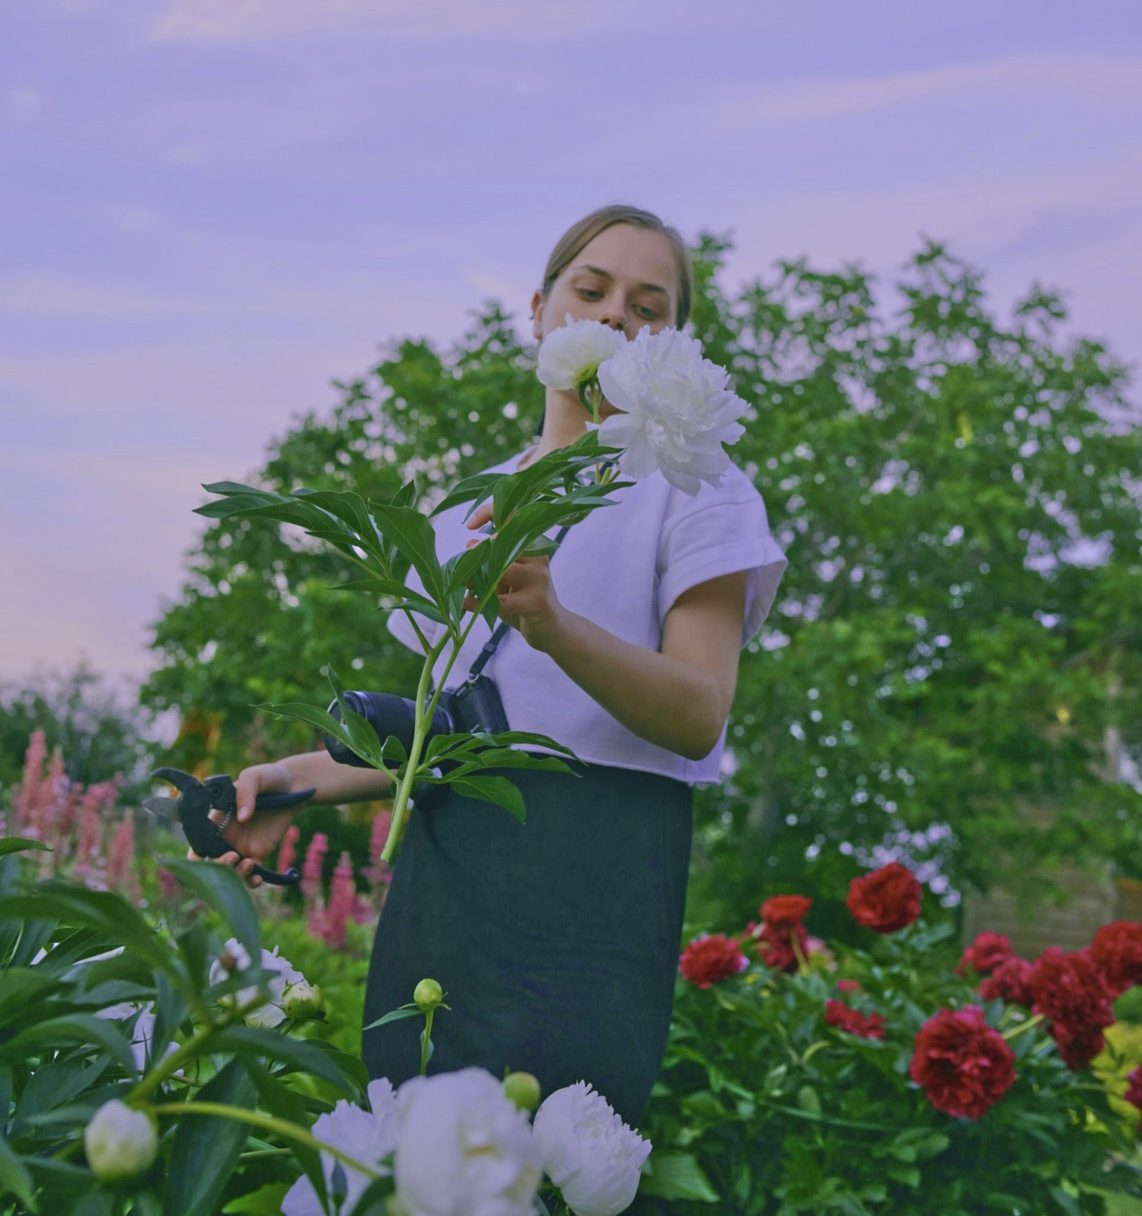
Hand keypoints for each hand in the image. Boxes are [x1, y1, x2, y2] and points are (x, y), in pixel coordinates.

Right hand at [186, 762, 298, 889]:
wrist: (293, 786)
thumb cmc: (269, 778)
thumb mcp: (255, 777)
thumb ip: (245, 792)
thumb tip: (243, 817)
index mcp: (217, 819)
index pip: (198, 841)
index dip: (196, 854)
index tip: (201, 859)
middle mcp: (226, 836)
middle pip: (213, 861)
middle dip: (219, 866)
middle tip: (233, 856)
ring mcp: (242, 846)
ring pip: (231, 871)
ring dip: (236, 875)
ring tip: (250, 864)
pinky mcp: (259, 853)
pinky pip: (251, 873)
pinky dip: (252, 881)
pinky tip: (258, 878)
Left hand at [463, 504, 566, 651]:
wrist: (552, 629)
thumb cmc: (525, 599)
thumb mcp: (505, 578)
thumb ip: (488, 563)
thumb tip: (467, 547)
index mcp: (532, 545)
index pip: (513, 516)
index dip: (488, 513)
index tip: (469, 525)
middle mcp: (538, 557)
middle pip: (501, 543)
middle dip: (475, 555)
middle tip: (464, 570)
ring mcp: (539, 580)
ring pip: (500, 570)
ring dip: (477, 578)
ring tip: (467, 586)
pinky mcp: (537, 603)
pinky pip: (501, 601)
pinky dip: (478, 603)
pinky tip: (468, 604)